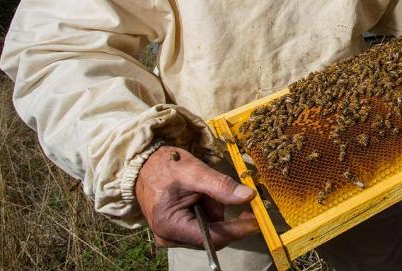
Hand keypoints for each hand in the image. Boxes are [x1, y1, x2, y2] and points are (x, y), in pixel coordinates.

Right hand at [135, 145, 259, 248]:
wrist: (143, 164)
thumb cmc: (164, 166)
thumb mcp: (194, 171)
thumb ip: (221, 186)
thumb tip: (249, 196)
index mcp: (170, 226)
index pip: (213, 237)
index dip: (238, 229)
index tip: (258, 221)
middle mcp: (170, 237)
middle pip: (213, 235)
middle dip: (223, 213)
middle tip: (229, 193)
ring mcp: (173, 235)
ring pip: (210, 228)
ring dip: (214, 208)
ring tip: (202, 189)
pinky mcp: (178, 229)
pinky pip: (203, 223)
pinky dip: (208, 208)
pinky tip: (200, 195)